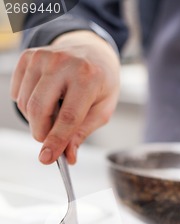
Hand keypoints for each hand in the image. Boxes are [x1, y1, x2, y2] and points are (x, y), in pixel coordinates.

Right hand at [11, 31, 119, 163]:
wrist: (92, 50)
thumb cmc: (100, 82)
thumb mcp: (102, 110)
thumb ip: (83, 133)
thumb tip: (68, 156)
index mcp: (88, 77)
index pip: (68, 117)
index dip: (56, 141)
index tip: (46, 158)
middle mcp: (63, 63)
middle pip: (40, 109)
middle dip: (41, 134)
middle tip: (49, 141)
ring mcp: (43, 57)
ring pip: (26, 104)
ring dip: (36, 120)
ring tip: (54, 114)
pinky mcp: (29, 56)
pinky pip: (18, 93)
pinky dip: (27, 105)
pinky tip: (45, 100)